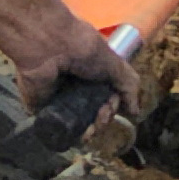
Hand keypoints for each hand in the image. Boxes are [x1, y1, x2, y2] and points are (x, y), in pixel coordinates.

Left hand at [0, 0, 144, 124]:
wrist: (47, 45)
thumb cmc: (82, 48)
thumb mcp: (113, 63)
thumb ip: (127, 85)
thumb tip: (135, 112)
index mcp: (93, 72)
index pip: (107, 97)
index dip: (113, 106)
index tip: (112, 106)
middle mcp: (77, 84)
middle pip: (95, 112)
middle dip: (103, 119)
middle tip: (102, 116)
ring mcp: (59, 97)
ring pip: (79, 122)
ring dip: (90, 129)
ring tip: (90, 130)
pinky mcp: (43, 107)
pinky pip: (59, 126)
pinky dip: (70, 134)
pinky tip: (77, 135)